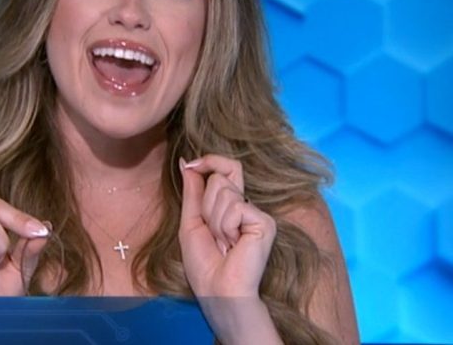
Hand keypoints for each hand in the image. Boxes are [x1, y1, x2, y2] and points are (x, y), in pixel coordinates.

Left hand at [178, 155, 276, 296]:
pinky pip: (234, 207)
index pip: (225, 168)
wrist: (217, 290)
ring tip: (223, 242)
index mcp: (231, 205)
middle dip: (206, 205)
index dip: (209, 161)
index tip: (192, 165)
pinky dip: (225, 226)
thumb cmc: (204, 264)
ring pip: (224, 191)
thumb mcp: (191, 222)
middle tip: (213, 234)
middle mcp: (246, 206)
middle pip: (220, 177)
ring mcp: (257, 213)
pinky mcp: (264, 222)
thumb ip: (192, 192)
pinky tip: (233, 244)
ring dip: (214, 220)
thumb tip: (187, 162)